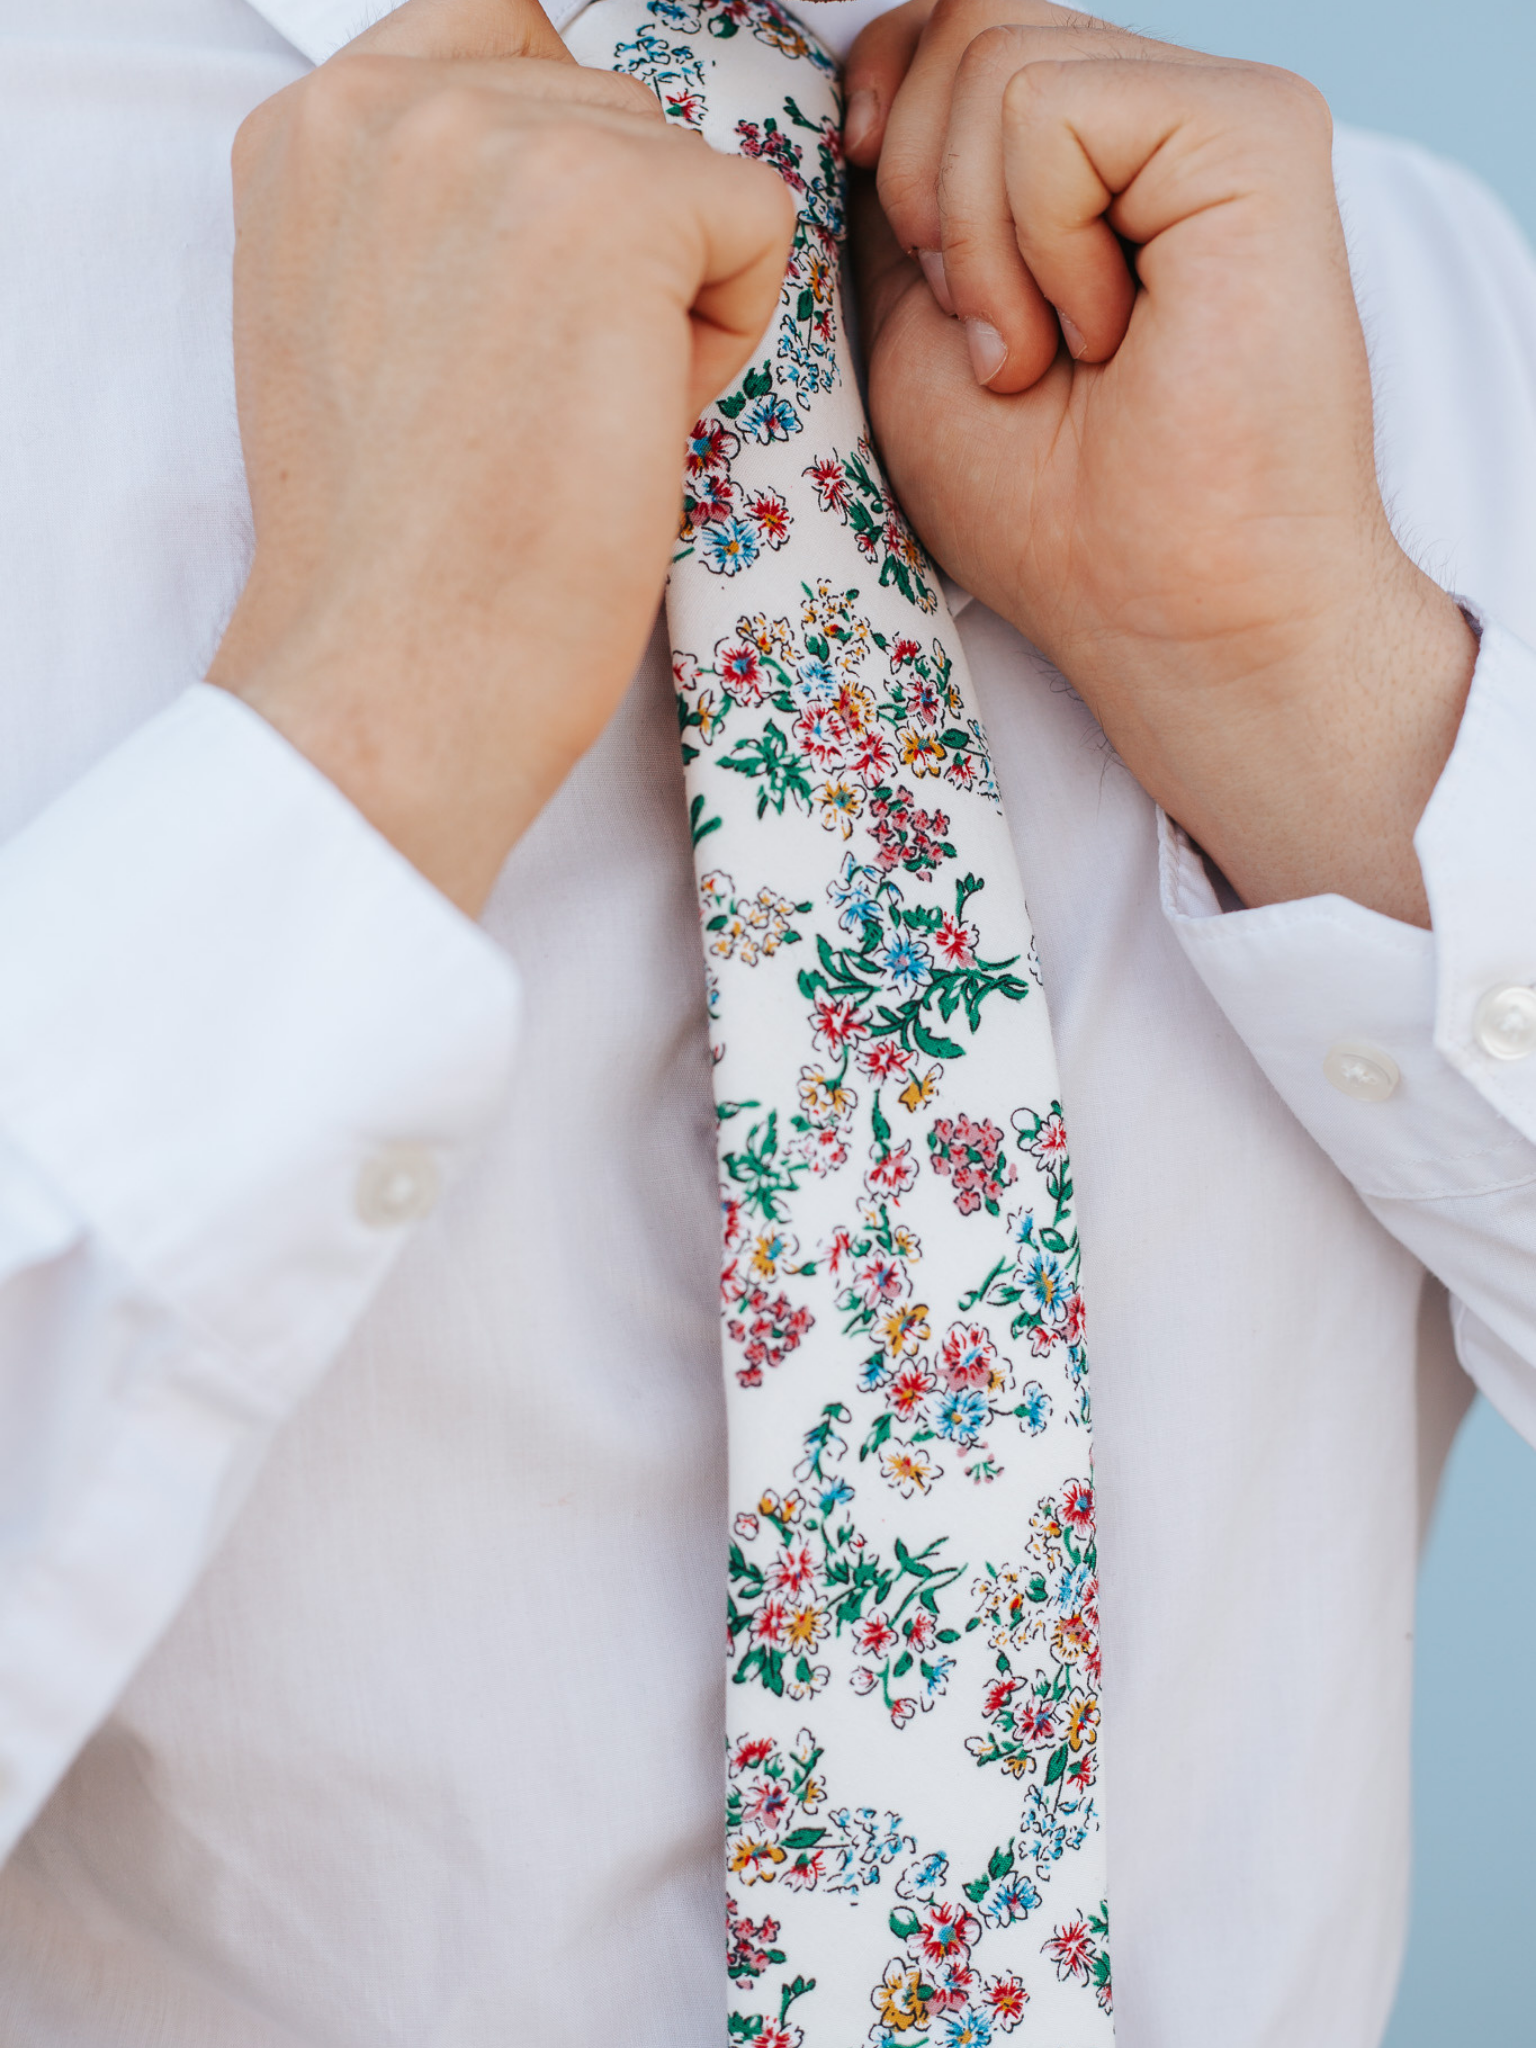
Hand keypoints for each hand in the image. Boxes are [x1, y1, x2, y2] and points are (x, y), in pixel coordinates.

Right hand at [209, 0, 793, 911]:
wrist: (398, 663)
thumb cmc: (399, 548)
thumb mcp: (356, 325)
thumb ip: (424, 212)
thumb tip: (556, 191)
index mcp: (310, 128)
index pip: (500, 44)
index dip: (561, 185)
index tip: (529, 315)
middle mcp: (386, 97)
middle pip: (609, 116)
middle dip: (614, 257)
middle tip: (534, 399)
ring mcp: (500, 134)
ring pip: (682, 172)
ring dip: (665, 298)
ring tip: (569, 416)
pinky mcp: (618, 200)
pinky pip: (755, 221)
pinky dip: (728, 334)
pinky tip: (635, 418)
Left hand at [845, 0, 1475, 925]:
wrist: (1167, 613)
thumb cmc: (1052, 510)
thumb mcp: (923, 325)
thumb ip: (906, 190)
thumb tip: (857, 82)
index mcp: (1090, 157)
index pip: (953, 26)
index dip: (883, 103)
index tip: (901, 245)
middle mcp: (1159, 114)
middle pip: (964, 21)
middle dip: (924, 194)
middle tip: (999, 343)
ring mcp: (1216, 112)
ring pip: (996, 57)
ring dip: (980, 245)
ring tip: (1052, 354)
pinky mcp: (1256, 131)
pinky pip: (1054, 109)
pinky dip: (1038, 243)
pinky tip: (1104, 335)